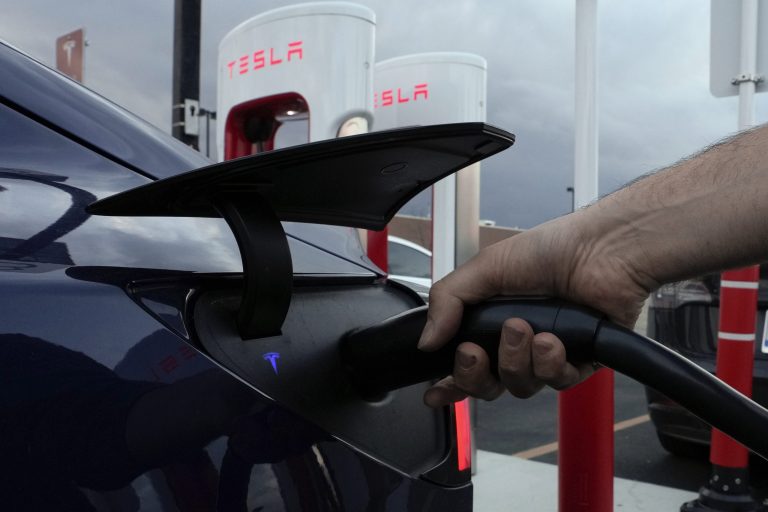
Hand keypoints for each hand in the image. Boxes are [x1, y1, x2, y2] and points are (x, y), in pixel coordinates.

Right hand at [418, 210, 650, 406]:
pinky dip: (551, 363)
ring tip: (525, 329)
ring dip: (516, 360)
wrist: (601, 249)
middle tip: (474, 352)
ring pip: (520, 385)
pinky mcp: (580, 362)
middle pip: (488, 385)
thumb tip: (426, 340)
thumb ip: (448, 302)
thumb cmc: (549, 250)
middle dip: (475, 374)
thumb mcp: (484, 268)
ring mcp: (548, 354)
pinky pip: (557, 383)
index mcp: (491, 321)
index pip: (464, 362)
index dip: (450, 382)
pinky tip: (552, 340)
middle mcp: (518, 342)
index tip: (434, 393)